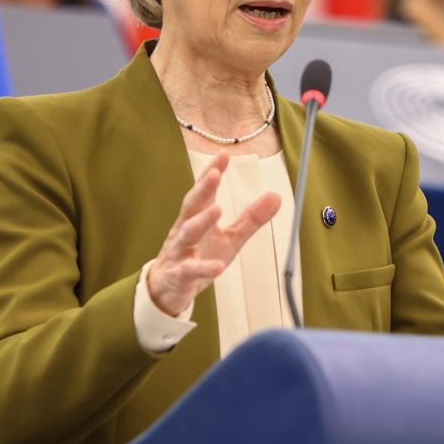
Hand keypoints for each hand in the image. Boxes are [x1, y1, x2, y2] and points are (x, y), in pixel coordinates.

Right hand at [147, 153, 280, 316]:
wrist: (167, 289)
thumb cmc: (199, 256)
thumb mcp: (230, 238)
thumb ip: (251, 218)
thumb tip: (276, 195)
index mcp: (196, 217)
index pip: (204, 192)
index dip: (212, 173)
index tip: (224, 155)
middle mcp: (184, 230)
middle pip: (192, 206)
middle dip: (203, 189)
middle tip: (216, 173)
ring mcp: (179, 252)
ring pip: (187, 234)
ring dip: (202, 221)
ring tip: (217, 209)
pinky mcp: (178, 275)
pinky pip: (190, 270)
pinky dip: (203, 268)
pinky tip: (218, 266)